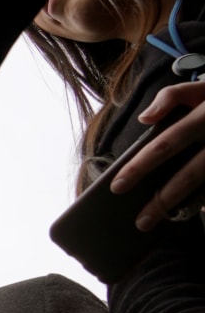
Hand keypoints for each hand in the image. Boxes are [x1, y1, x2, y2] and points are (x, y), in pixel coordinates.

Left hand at [111, 80, 204, 228]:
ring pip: (204, 186)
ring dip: (182, 208)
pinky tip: (183, 214)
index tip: (117, 187)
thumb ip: (171, 96)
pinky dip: (200, 203)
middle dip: (162, 200)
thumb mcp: (201, 88)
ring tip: (156, 224)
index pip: (166, 144)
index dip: (140, 166)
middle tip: (139, 221)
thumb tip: (144, 118)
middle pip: (188, 176)